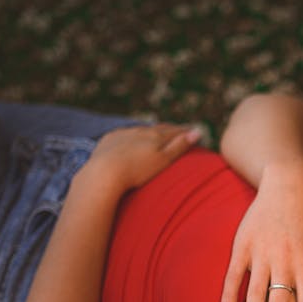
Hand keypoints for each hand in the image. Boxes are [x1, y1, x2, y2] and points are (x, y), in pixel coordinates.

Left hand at [85, 124, 200, 192]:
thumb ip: (180, 146)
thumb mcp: (164, 160)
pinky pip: (123, 134)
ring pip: (140, 130)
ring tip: (155, 134)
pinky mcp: (109, 140)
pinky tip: (130, 139)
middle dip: (169, 129)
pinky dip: (131, 136)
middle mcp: (140, 130)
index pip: (174, 131)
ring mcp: (123, 134)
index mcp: (155, 136)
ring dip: (150, 131)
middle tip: (178, 130)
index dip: (185, 131)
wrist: (104, 173)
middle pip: (158, 128)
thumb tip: (198, 131)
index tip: (194, 131)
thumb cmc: (137, 170)